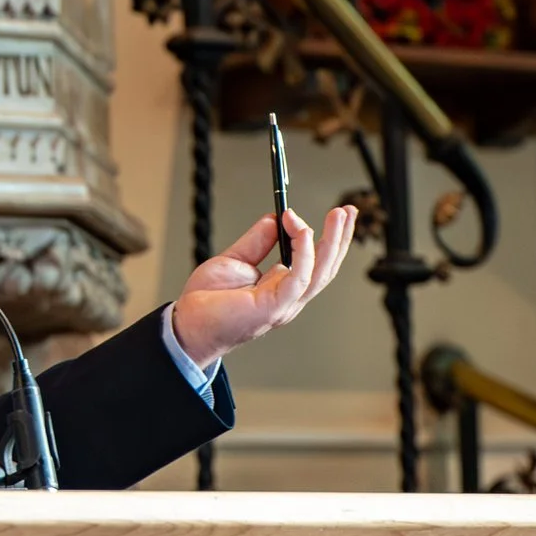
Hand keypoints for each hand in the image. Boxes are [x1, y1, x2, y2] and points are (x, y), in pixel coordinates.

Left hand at [168, 205, 359, 367]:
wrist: (187, 325)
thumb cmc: (208, 301)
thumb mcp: (235, 260)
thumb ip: (257, 241)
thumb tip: (274, 219)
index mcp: (283, 287)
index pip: (316, 262)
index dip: (329, 238)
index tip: (334, 214)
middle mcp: (289, 297)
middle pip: (326, 266)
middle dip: (340, 237)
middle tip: (348, 211)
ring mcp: (284, 304)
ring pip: (320, 272)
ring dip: (332, 241)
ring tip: (337, 216)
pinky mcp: (274, 306)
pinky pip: (299, 278)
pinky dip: (304, 252)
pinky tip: (302, 231)